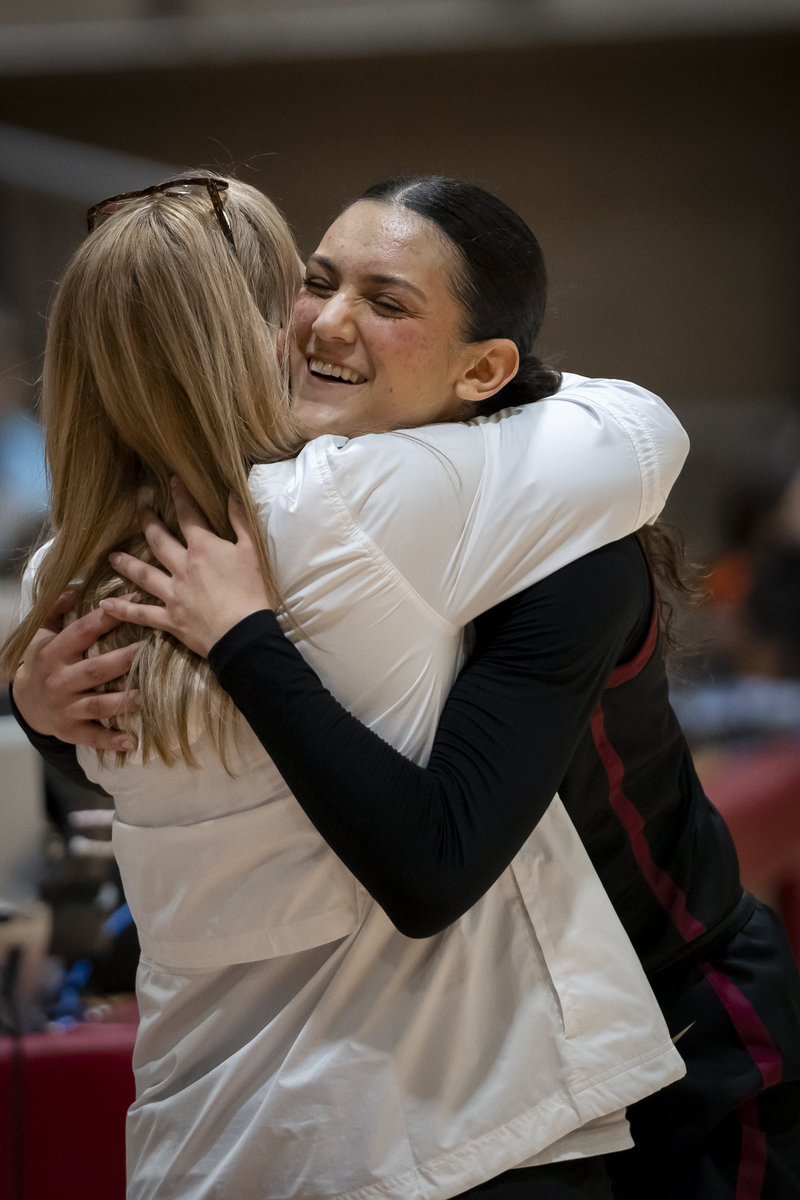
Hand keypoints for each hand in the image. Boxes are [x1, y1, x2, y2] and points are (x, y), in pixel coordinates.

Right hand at [12, 594, 140, 750]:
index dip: (110, 615)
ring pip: (99, 704)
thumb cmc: (44, 661)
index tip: (136, 601)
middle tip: (152, 648)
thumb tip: (78, 585)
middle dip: (124, 659)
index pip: (84, 631)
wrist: (26, 703)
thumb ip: (58, 609)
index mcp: (54, 652)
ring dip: (125, 701)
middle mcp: (60, 680)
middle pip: (96, 668)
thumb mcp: (43, 633)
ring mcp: (66, 707)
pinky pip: (92, 737)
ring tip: (149, 694)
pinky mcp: (70, 731)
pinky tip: (132, 741)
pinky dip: (111, 740)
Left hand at [100, 479, 274, 657]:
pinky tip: (106, 605)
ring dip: (126, 564)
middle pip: (158, 540)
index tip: (172, 479)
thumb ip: (241, 521)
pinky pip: (141, 613)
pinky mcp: (170, 619)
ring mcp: (172, 593)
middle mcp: (181, 566)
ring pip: (143, 574)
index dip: (181, 495)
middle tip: (138, 508)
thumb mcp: (253, 551)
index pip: (189, 515)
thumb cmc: (252, 591)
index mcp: (203, 548)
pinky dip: (123, 610)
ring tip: (112, 557)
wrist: (243, 634)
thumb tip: (233, 493)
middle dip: (148, 521)